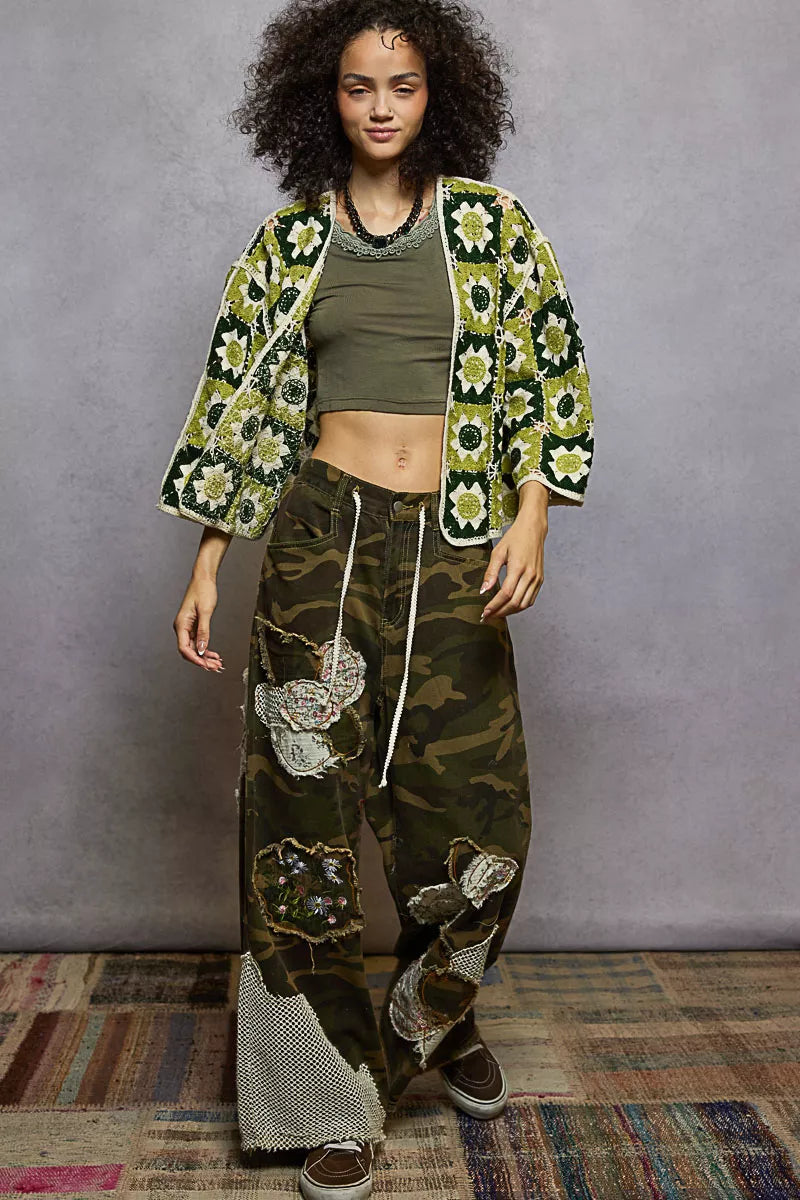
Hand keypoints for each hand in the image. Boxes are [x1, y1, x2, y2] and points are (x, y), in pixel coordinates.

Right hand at [173, 573, 224, 671]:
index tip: (205, 665)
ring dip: (205, 657)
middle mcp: (182, 627)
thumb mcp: (205, 612)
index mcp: (181, 624)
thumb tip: (202, 649)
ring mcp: (187, 627)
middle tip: (215, 667)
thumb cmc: (203, 590)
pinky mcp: (193, 625)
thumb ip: (204, 631)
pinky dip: (206, 649)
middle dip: (201, 661)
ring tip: (216, 663)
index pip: (184, 648)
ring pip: (194, 648)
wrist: (203, 579)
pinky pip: (198, 641)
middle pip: (189, 651)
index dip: (195, 659)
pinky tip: (213, 655)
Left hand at [479, 498, 547, 622]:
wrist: (533, 529)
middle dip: (500, 612)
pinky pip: (530, 599)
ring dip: (510, 612)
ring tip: (497, 613)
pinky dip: (520, 606)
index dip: (495, 605)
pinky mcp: (540, 580)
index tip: (486, 612)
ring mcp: (537, 579)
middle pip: (515, 602)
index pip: (506, 593)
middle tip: (489, 616)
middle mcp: (530, 575)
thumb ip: (491, 572)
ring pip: (524, 604)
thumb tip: (484, 590)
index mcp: (519, 567)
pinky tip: (509, 606)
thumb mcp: (498, 552)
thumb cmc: (515, 538)